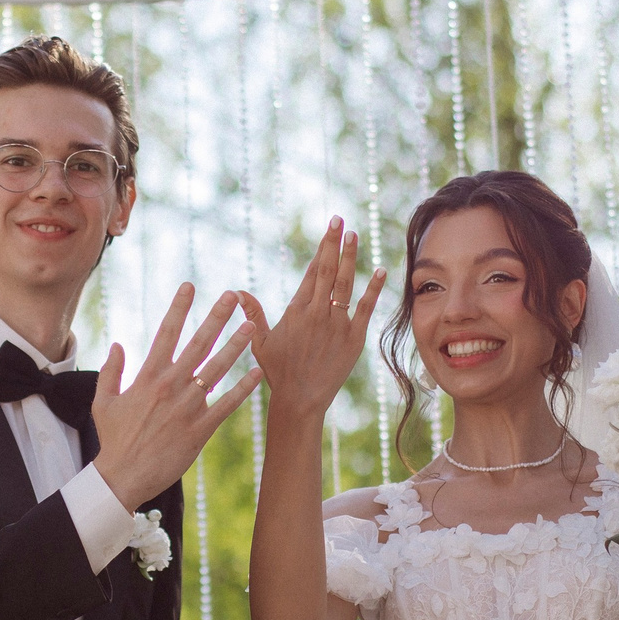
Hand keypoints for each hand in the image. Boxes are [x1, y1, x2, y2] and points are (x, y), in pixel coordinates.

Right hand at [93, 286, 261, 509]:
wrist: (123, 476)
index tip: (189, 286)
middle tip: (232, 296)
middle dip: (216, 317)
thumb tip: (117, 344)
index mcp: (148, 376)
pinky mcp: (200, 429)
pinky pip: (226, 405)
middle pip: (198, 344)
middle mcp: (170, 386)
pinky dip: (242, 389)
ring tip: (252, 326)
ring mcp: (187, 407)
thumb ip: (111, 371)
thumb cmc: (113, 440)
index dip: (179, 307)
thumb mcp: (103, 402)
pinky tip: (257, 373)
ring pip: (216, 370)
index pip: (166, 333)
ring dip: (236, 346)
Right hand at [236, 218, 385, 419]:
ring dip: (350, 258)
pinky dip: (374, 288)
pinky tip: (380, 270)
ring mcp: (337, 324)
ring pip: (346, 284)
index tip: (330, 227)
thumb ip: (253, 314)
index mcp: (297, 309)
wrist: (300, 399)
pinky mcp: (353, 338)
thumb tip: (238, 292)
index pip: (312, 271)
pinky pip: (365, 308)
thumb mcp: (261, 341)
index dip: (322, 247)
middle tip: (340, 219)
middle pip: (328, 270)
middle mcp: (318, 312)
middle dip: (334, 243)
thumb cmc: (279, 372)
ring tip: (355, 235)